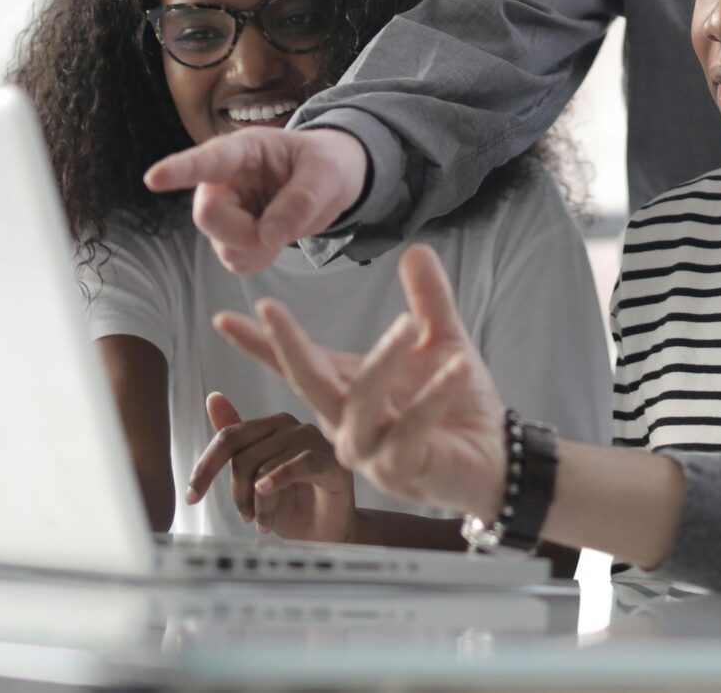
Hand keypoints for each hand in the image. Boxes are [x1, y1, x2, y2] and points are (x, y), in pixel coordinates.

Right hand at [144, 125, 367, 272]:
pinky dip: (258, 260)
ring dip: (255, 249)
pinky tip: (274, 240)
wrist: (332, 180)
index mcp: (244, 150)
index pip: (207, 159)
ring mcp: (225, 209)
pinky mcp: (231, 234)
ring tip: (284, 228)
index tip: (154, 178)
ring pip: (221, 244)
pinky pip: (234, 260)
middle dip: (243, 233)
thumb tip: (268, 236)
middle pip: (208, 216)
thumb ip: (300, 200)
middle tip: (279, 233)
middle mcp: (224, 179)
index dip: (179, 169)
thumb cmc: (326, 163)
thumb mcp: (327, 174)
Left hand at [182, 391, 357, 544]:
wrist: (327, 533)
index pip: (229, 437)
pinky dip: (278, 479)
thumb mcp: (255, 478)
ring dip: (258, 504)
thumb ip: (236, 443)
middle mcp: (294, 427)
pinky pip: (299, 463)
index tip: (190, 497)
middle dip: (237, 493)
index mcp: (274, 426)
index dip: (206, 467)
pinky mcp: (333, 463)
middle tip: (245, 517)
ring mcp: (316, 442)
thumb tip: (213, 398)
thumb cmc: (292, 505)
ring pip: (266, 466)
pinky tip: (266, 492)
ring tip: (264, 522)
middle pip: (243, 455)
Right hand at [215, 244, 507, 520]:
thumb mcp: (443, 342)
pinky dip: (433, 396)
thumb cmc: (459, 405)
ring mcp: (370, 452)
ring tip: (408, 322)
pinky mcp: (403, 470)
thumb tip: (416, 249)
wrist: (496, 459)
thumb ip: (429, 300)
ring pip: (358, 403)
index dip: (260, 342)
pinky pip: (410, 429)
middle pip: (307, 382)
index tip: (224, 316)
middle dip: (286, 346)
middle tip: (269, 307)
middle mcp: (348, 423)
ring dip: (381, 361)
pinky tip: (457, 367)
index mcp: (349, 390)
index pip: (296, 363)